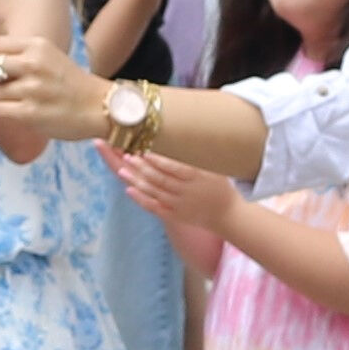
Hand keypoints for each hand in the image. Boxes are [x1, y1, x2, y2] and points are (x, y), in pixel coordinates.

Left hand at [0, 31, 95, 154]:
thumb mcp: (48, 58)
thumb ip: (19, 57)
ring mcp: (32, 89)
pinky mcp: (30, 112)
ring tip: (14, 101)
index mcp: (37, 46)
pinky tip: (18, 112)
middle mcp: (33, 64)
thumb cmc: (70, 84)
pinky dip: (3, 111)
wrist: (98, 106)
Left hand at [113, 144, 234, 228]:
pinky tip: (129, 190)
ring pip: (154, 192)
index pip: (175, 167)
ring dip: (137, 181)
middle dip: (142, 168)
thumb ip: (197, 156)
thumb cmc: (219, 185)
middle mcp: (187, 192)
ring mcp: (179, 205)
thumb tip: (183, 134)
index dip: (159, 160)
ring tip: (123, 170)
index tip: (145, 150)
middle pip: (161, 179)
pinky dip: (141, 199)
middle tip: (128, 156)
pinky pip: (154, 207)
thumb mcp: (213, 168)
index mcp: (198, 177)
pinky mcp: (174, 215)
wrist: (226, 214)